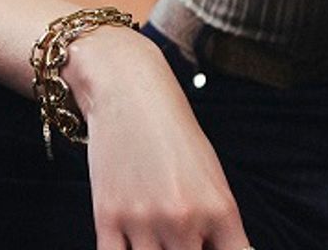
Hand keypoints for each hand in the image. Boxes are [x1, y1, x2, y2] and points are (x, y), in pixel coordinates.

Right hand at [66, 28, 252, 249]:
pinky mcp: (107, 218)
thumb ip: (216, 222)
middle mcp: (185, 220)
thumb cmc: (173, 133)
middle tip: (182, 239)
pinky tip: (130, 243)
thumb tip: (216, 249)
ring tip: (156, 235)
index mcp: (220, 209)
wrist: (130, 93)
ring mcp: (145, 222)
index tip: (212, 249)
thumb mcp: (211, 175)